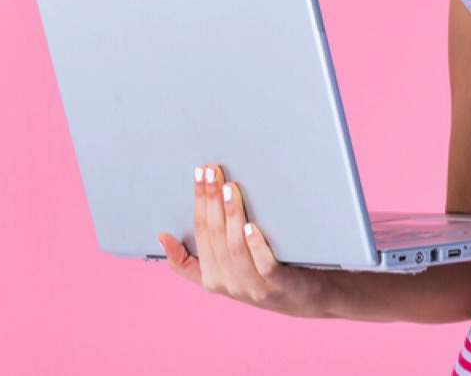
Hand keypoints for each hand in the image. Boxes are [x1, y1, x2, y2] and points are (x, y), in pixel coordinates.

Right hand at [157, 163, 331, 317]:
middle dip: (211, 200)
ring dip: (231, 215)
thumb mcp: (225, 270)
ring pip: (235, 247)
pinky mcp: (278, 285)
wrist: (308, 299)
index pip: (200, 232)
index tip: (199, 173)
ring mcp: (253, 286)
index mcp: (212, 277)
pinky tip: (252, 226)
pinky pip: (263, 265)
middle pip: (215, 235)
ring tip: (230, 188)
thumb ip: (192, 260)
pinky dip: (255, 245)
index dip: (199, 201)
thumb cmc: (264, 276)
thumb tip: (163, 237)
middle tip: (213, 171)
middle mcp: (229, 283)